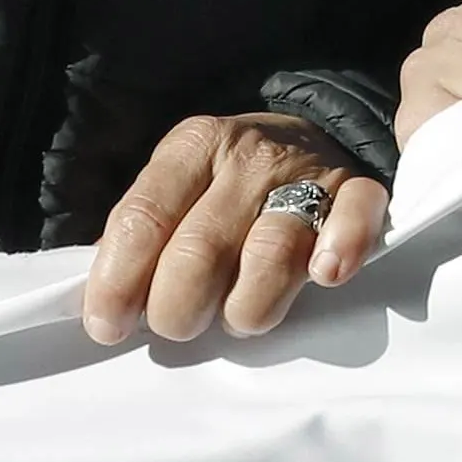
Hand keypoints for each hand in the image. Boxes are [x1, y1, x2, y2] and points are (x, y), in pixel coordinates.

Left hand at [79, 111, 389, 344]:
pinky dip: (341, 249)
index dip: (118, 281)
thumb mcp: (176, 187)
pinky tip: (323, 274)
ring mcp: (307, 175)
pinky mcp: (357, 193)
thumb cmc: (228, 183)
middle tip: (180, 324)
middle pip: (200, 250)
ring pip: (270, 256)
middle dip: (178, 309)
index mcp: (193, 146)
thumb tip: (104, 301)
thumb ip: (142, 234)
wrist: (311, 136)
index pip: (143, 217)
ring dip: (246, 308)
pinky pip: (354, 221)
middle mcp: (248, 156)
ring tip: (237, 316)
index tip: (108, 325)